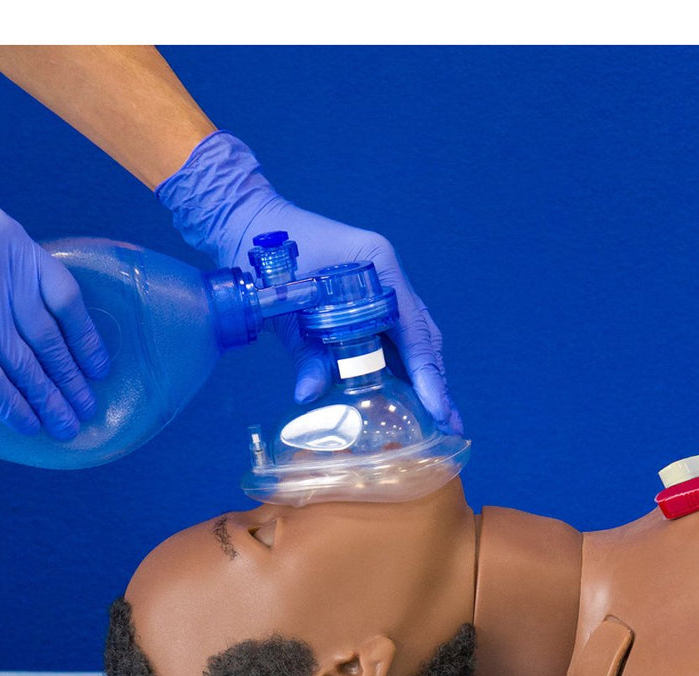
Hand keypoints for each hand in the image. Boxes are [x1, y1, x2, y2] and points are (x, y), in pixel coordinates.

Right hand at [0, 196, 109, 438]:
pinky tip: (30, 424)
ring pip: (22, 362)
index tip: (99, 368)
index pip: (64, 295)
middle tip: (87, 407)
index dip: (85, 338)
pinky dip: (13, 406)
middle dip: (69, 378)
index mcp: (5, 234)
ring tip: (66, 425)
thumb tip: (46, 338)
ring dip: (47, 399)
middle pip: (45, 335)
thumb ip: (4, 277)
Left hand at [156, 132, 462, 434]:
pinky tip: (404, 397)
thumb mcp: (285, 306)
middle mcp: (388, 278)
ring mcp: (380, 289)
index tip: (439, 409)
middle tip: (450, 425)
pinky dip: (397, 368)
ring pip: (410, 341)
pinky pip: (388, 339)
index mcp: (379, 267)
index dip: (427, 374)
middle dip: (435, 383)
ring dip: (421, 378)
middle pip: (422, 338)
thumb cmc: (268, 255)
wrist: (249, 226)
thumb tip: (308, 396)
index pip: (413, 330)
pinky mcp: (365, 303)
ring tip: (437, 418)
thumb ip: (304, 351)